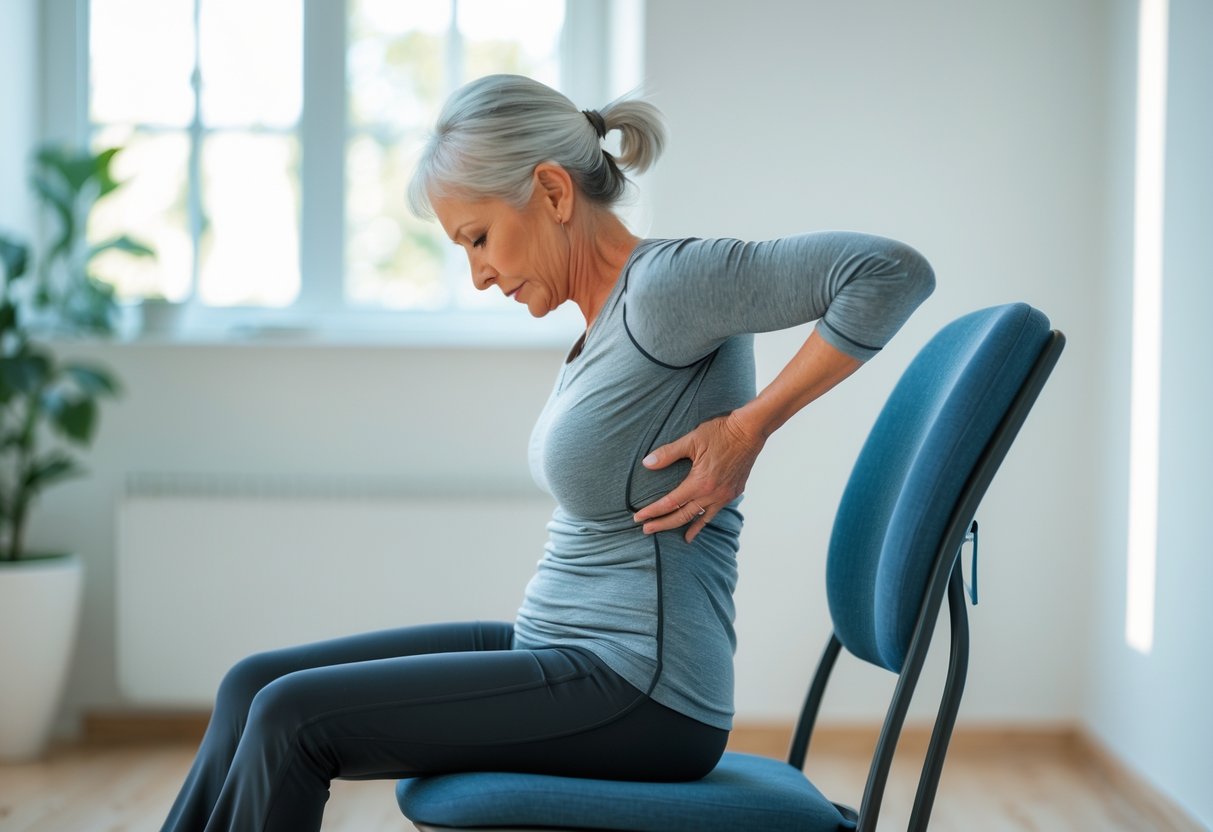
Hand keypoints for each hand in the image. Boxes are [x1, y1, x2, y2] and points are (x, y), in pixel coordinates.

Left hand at [632, 412, 765, 542]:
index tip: (638, 518)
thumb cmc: (720, 432)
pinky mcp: (733, 493)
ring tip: (673, 537)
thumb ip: (668, 453)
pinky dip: (704, 521)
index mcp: (700, 483)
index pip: (670, 503)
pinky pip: (714, 513)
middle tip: (646, 529)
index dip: (652, 511)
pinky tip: (698, 527)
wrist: (750, 431)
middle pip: (682, 516)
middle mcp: (713, 494)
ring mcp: (724, 496)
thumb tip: (647, 463)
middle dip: (662, 524)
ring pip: (700, 518)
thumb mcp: (691, 440)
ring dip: (684, 527)